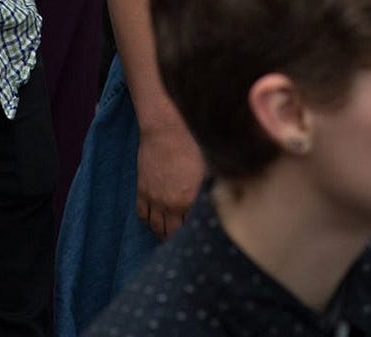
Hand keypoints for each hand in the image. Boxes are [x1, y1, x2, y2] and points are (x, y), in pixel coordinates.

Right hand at [136, 121, 204, 240]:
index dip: (197, 235)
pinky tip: (155, 218)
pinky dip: (148, 220)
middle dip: (178, 239)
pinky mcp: (142, 189)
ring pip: (156, 227)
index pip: (193, 229)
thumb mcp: (210, 168)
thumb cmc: (192, 143)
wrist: (166, 128)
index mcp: (192, 201)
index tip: (201, 238)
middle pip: (173, 233)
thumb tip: (228, 199)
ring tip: (168, 234)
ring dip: (162, 232)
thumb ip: (214, 189)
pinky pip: (142, 214)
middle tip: (184, 241)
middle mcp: (172, 205)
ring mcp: (155, 198)